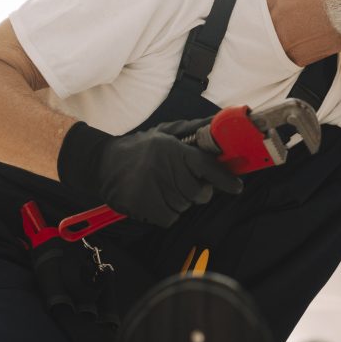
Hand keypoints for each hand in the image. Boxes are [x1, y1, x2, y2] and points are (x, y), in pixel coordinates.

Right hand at [58, 117, 242, 227]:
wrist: (103, 163)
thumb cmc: (141, 149)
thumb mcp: (166, 133)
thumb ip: (194, 130)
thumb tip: (219, 123)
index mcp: (173, 149)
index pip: (206, 167)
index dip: (224, 179)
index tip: (237, 186)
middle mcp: (165, 168)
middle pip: (199, 192)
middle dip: (197, 190)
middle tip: (183, 181)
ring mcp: (154, 189)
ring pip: (185, 206)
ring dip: (179, 200)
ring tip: (163, 186)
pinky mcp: (144, 206)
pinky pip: (170, 218)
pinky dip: (166, 212)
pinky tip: (155, 198)